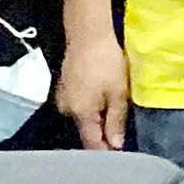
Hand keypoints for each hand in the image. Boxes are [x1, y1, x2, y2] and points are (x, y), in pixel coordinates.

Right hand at [57, 30, 130, 151]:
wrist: (88, 35)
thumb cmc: (106, 63)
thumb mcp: (118, 93)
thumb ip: (115, 120)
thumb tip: (115, 144)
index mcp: (81, 114)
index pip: (92, 142)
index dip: (106, 148)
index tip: (119, 147)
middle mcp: (67, 110)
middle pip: (86, 129)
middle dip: (102, 130)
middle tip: (120, 124)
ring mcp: (63, 98)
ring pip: (82, 116)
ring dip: (97, 115)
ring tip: (112, 104)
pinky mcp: (64, 87)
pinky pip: (78, 104)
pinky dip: (90, 104)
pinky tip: (101, 93)